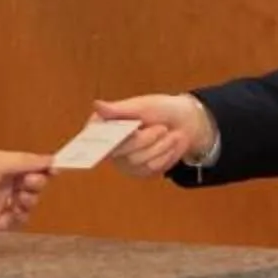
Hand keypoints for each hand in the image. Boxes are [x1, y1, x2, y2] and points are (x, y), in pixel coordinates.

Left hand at [0, 150, 51, 232]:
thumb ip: (26, 162)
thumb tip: (51, 159)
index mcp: (2, 165)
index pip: (30, 166)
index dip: (43, 169)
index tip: (56, 171)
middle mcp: (2, 183)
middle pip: (31, 185)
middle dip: (36, 184)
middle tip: (29, 184)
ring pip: (26, 204)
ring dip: (28, 202)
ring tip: (19, 200)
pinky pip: (14, 221)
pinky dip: (18, 218)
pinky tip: (12, 214)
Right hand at [92, 95, 216, 178]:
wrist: (183, 122)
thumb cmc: (159, 109)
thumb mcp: (140, 105)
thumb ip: (118, 110)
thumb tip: (96, 105)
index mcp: (104, 126)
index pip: (94, 137)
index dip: (102, 141)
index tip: (116, 140)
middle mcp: (110, 146)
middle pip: (120, 151)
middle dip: (145, 139)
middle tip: (162, 128)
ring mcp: (125, 162)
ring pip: (138, 161)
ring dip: (159, 146)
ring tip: (167, 133)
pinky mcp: (141, 172)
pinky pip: (151, 168)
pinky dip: (164, 155)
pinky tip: (168, 145)